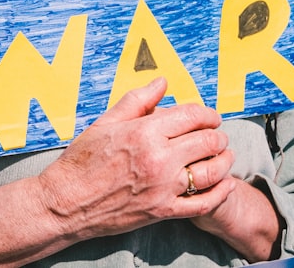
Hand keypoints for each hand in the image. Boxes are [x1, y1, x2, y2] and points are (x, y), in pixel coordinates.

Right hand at [35, 77, 233, 240]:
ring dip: (224, 160)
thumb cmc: (82, 160)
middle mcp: (159, 158)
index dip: (206, 113)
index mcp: (145, 132)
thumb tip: (162, 81)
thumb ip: (138, 100)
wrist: (66, 203)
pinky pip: (204, 203)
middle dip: (217, 134)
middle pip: (207, 141)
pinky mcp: (164, 211)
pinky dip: (221, 192)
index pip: (192, 116)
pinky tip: (227, 183)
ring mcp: (163, 187)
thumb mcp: (106, 122)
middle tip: (216, 134)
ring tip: (224, 155)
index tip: (209, 116)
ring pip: (212, 171)